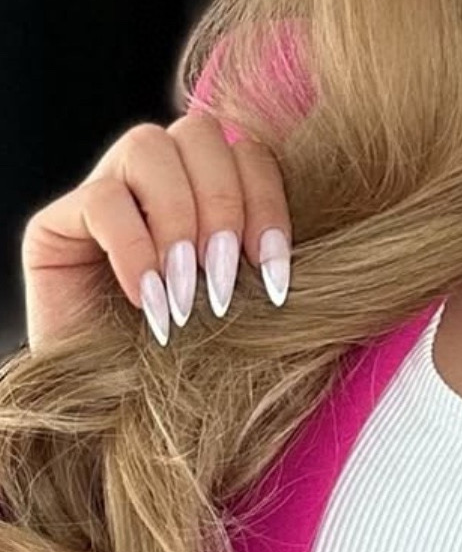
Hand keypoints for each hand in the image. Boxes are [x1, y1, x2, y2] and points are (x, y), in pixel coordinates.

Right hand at [21, 114, 293, 353]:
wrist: (113, 416)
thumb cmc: (186, 364)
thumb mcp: (239, 305)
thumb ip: (263, 260)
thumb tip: (315, 252)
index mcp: (207, 184)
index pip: (247, 151)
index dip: (268, 205)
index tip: (274, 279)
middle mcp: (156, 174)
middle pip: (199, 134)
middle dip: (223, 210)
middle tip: (221, 287)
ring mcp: (103, 189)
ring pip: (148, 148)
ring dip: (178, 223)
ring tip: (184, 295)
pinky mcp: (56, 221)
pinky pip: (102, 200)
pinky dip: (134, 250)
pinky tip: (147, 302)